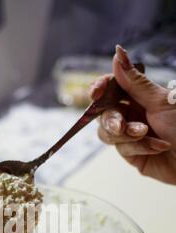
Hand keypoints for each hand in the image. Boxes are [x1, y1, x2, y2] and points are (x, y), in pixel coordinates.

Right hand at [91, 45, 175, 183]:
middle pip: (104, 113)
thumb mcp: (160, 100)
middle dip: (111, 119)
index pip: (111, 88)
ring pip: (108, 133)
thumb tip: (118, 53)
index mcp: (139, 96)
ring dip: (126, 135)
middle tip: (120, 125)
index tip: (96, 93)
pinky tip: (157, 147)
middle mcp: (132, 114)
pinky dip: (140, 147)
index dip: (100, 88)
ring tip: (144, 134)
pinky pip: (123, 149)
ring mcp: (130, 135)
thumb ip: (134, 81)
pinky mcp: (133, 155)